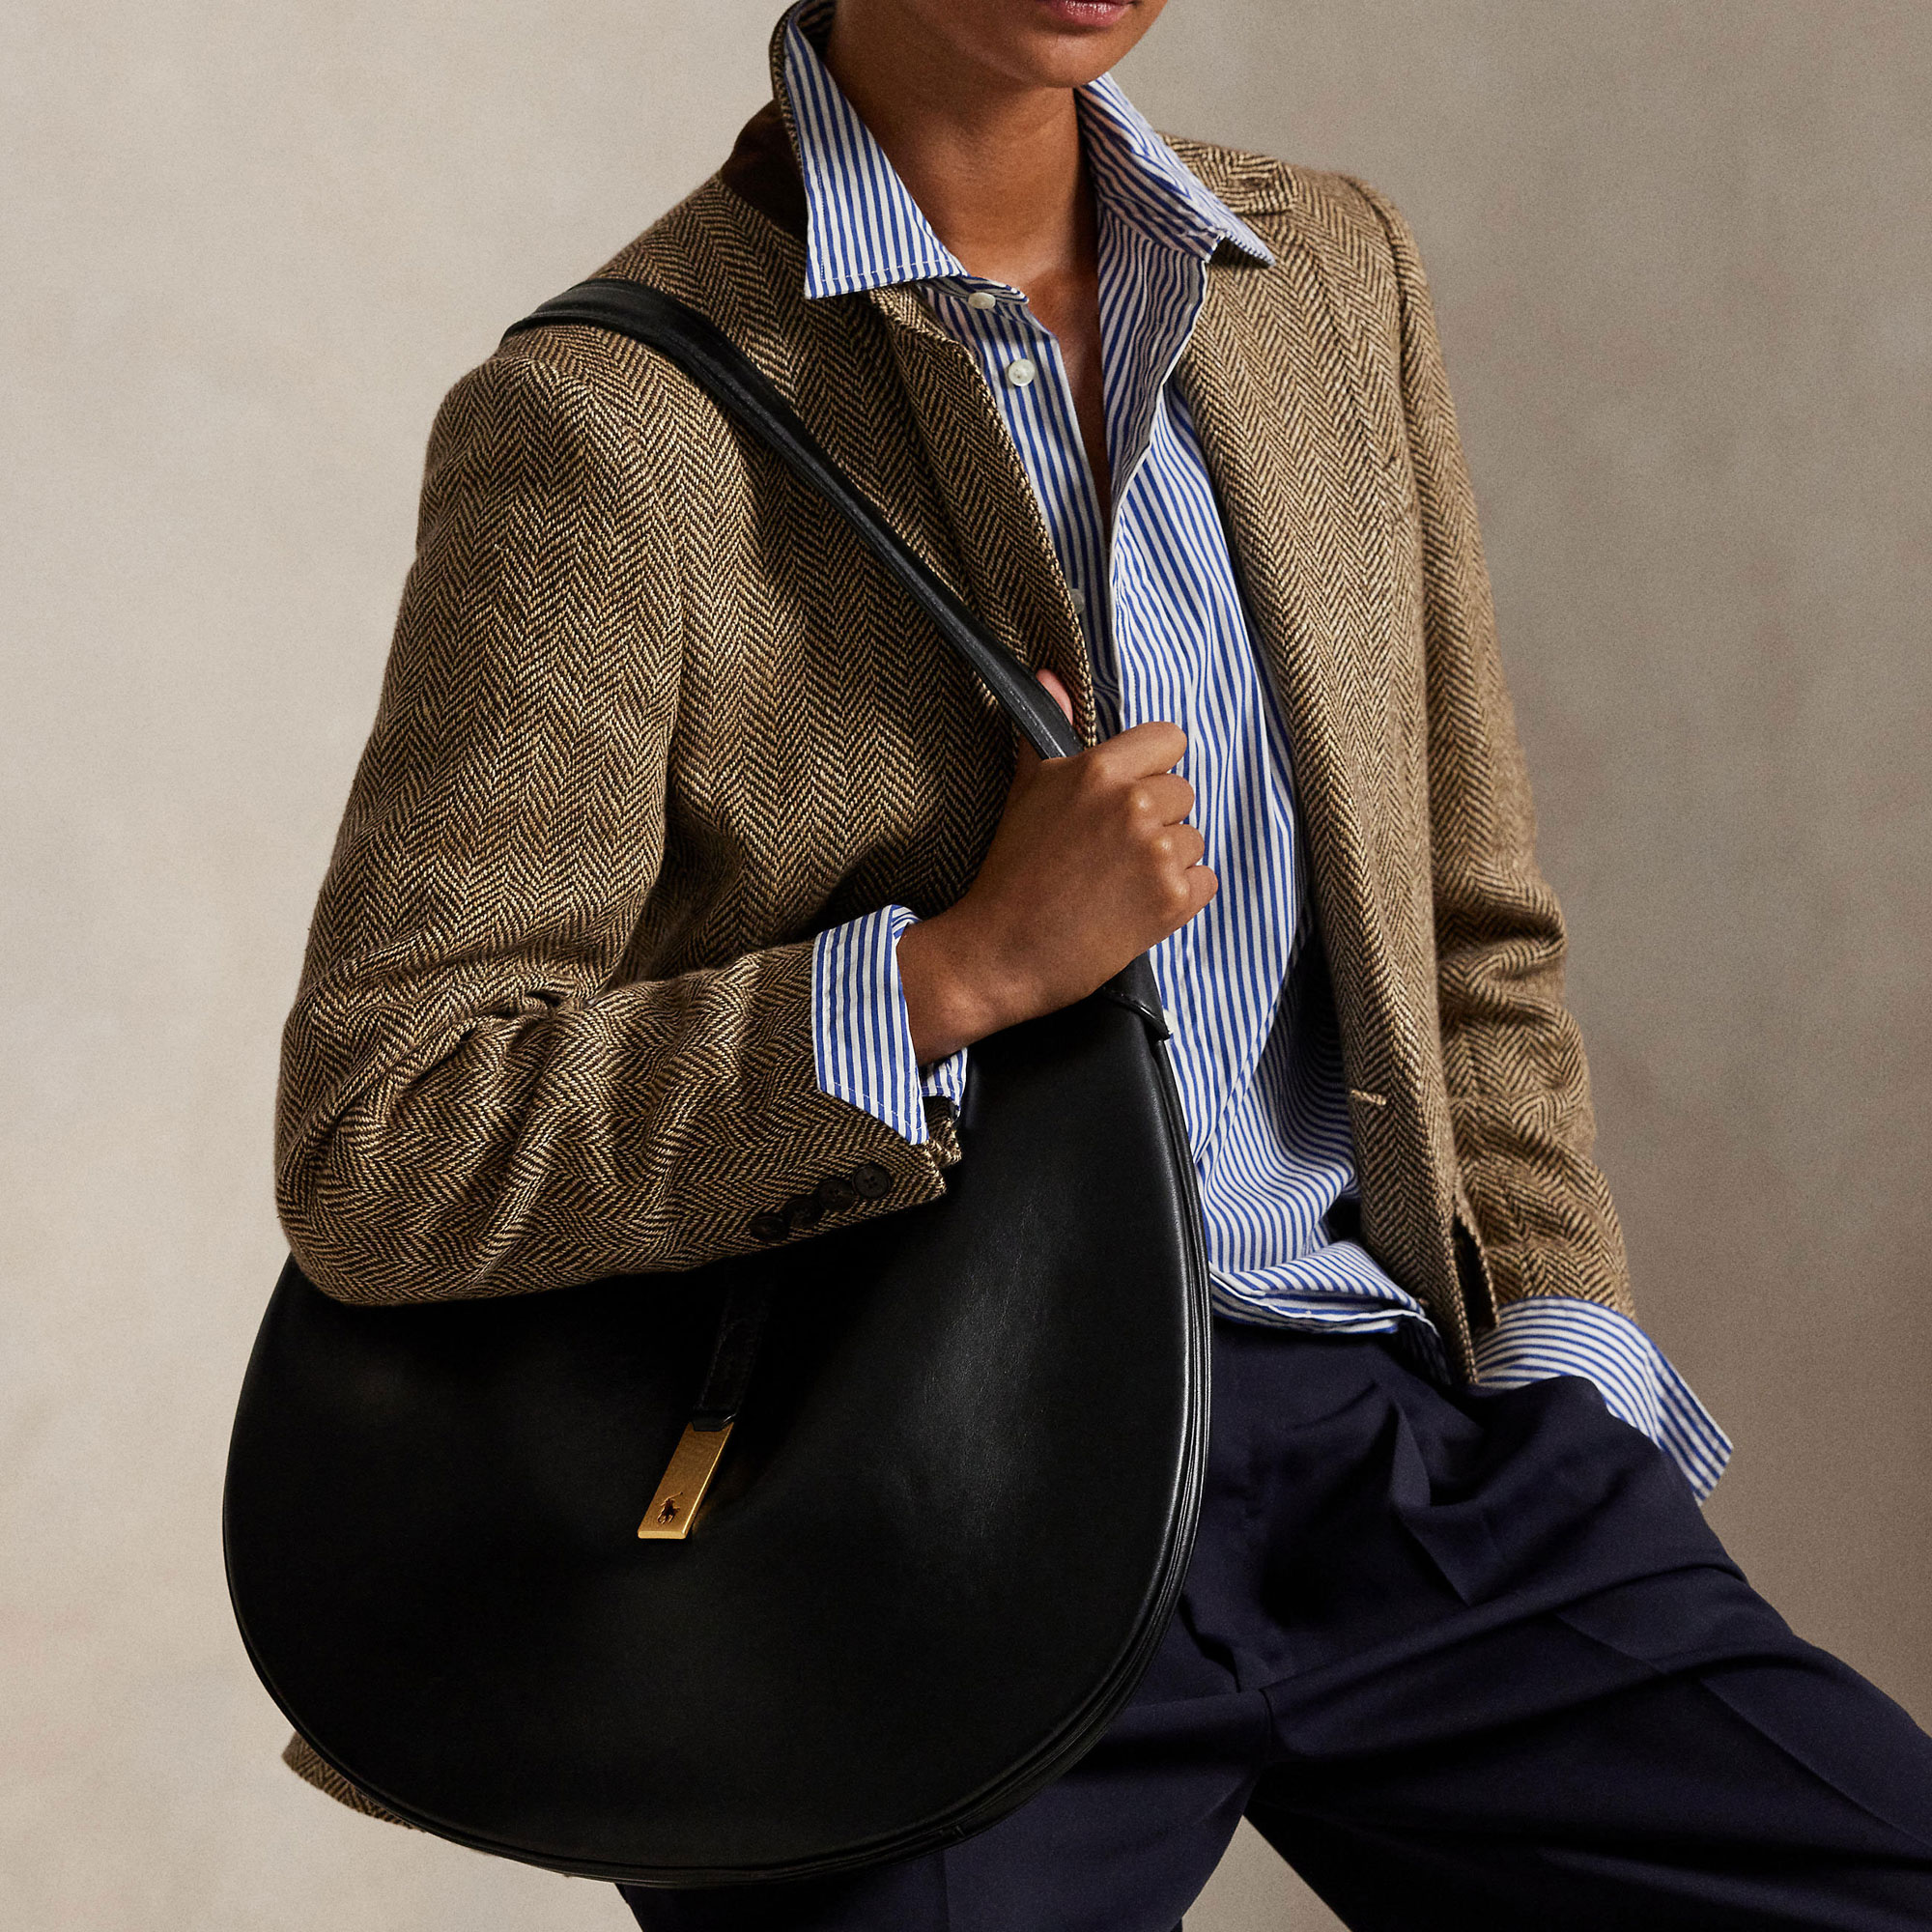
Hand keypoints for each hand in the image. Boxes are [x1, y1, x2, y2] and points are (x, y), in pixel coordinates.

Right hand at [896, 672, 1216, 1060]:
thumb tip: (1050, 677)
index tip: (1130, 796)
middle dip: (1156, 821)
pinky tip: (1135, 906)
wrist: (1001, 951)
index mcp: (1098, 771)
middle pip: (1183, 793)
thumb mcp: (1026, 790)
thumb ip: (1048, 730)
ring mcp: (1155, 855)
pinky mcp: (1171, 902)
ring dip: (1167, 862)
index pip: (1170, 741)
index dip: (1152, 768)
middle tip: (1110, 852)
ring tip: (1117, 883)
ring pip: (1194, 840)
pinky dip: (1179, 898)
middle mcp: (1132, 805)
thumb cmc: (1011, 872)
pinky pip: (1205, 882)